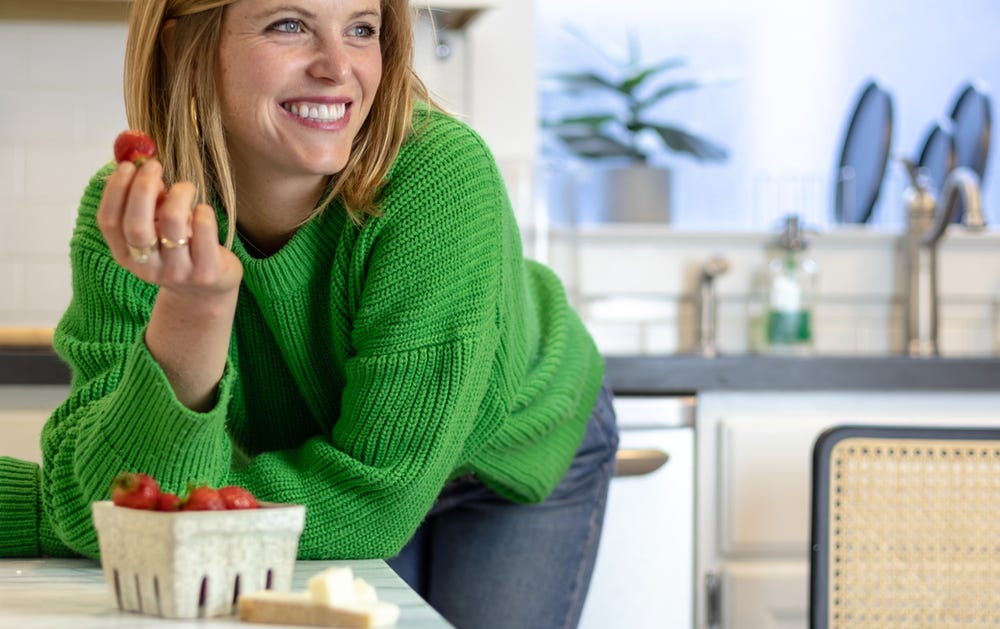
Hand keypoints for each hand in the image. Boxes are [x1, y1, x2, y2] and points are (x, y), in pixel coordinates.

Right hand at [96, 160, 242, 409]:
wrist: (207, 290)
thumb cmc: (179, 247)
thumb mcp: (156, 228)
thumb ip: (146, 202)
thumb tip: (140, 163)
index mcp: (126, 255)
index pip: (109, 222)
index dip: (116, 190)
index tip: (128, 165)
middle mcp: (148, 267)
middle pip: (137, 226)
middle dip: (143, 190)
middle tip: (154, 166)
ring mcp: (177, 272)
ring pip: (173, 225)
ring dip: (178, 196)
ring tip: (185, 188)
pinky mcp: (206, 272)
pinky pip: (203, 232)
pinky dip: (203, 212)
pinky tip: (203, 211)